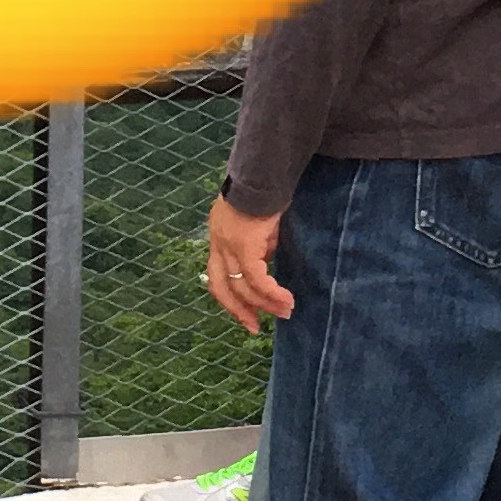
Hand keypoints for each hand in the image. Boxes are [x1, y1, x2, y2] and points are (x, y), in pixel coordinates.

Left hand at [201, 194, 296, 328]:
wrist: (264, 172)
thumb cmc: (266, 193)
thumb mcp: (259, 223)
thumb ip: (259, 242)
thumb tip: (267, 259)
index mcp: (218, 237)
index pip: (215, 275)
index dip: (228, 298)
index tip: (244, 315)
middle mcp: (218, 243)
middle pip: (220, 286)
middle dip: (239, 310)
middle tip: (255, 327)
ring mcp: (227, 244)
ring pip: (241, 286)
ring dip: (263, 304)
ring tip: (284, 313)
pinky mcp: (244, 244)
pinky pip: (256, 278)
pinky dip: (270, 292)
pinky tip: (285, 300)